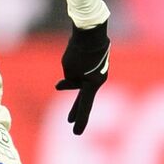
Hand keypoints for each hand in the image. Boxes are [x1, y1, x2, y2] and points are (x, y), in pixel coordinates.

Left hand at [55, 20, 108, 134]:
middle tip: (70, 124)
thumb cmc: (79, 51)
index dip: (80, 119)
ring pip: (79, 80)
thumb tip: (66, 85)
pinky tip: (75, 55)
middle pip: (83, 99)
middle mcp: (97, 80)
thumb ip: (70, 80)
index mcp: (93, 84)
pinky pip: (80, 69)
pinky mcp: (93, 64)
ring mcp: (96, 72)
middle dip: (75, 110)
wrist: (90, 30)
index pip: (85, 106)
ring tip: (73, 59)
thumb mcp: (69, 68)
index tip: (75, 133)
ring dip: (72, 73)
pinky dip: (74, 65)